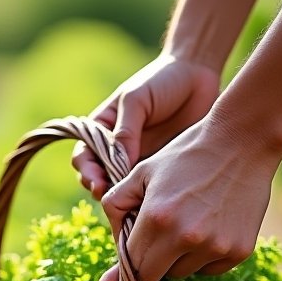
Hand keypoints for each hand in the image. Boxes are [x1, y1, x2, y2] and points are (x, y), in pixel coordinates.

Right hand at [71, 54, 220, 198]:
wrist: (198, 76)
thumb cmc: (161, 81)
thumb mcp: (136, 99)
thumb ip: (125, 131)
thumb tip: (118, 164)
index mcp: (102, 130)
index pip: (83, 157)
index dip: (87, 172)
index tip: (99, 182)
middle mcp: (115, 149)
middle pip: (97, 178)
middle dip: (101, 189)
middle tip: (112, 197)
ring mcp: (136, 161)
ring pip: (119, 188)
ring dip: (121, 198)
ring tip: (130, 203)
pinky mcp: (156, 168)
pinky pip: (145, 189)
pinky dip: (143, 197)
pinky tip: (149, 201)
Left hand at [97, 110, 281, 280]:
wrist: (243, 139)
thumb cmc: (187, 154)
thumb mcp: (142, 171)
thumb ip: (116, 206)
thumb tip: (112, 244)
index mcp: (156, 219)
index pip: (132, 266)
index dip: (132, 258)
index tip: (138, 249)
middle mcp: (185, 237)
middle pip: (155, 277)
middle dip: (153, 260)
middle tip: (164, 234)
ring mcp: (215, 246)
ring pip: (184, 273)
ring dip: (181, 257)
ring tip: (193, 221)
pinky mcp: (239, 251)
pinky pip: (211, 269)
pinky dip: (207, 255)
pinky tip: (214, 225)